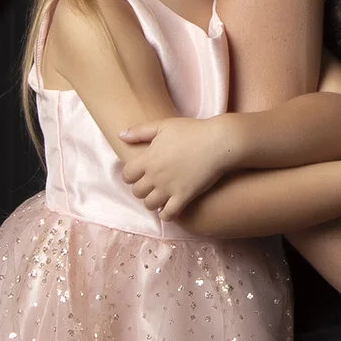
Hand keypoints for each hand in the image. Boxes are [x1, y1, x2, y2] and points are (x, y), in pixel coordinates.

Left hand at [117, 115, 238, 214]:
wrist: (219, 142)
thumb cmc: (192, 131)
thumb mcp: (164, 125)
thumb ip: (140, 131)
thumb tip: (120, 135)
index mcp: (148, 159)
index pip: (127, 176)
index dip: (131, 176)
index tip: (140, 174)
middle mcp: (155, 176)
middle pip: (137, 192)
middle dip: (142, 189)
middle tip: (152, 185)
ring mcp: (169, 188)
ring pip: (149, 205)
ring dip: (153, 202)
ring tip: (161, 197)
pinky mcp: (184, 196)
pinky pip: (168, 214)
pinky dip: (166, 214)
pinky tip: (171, 207)